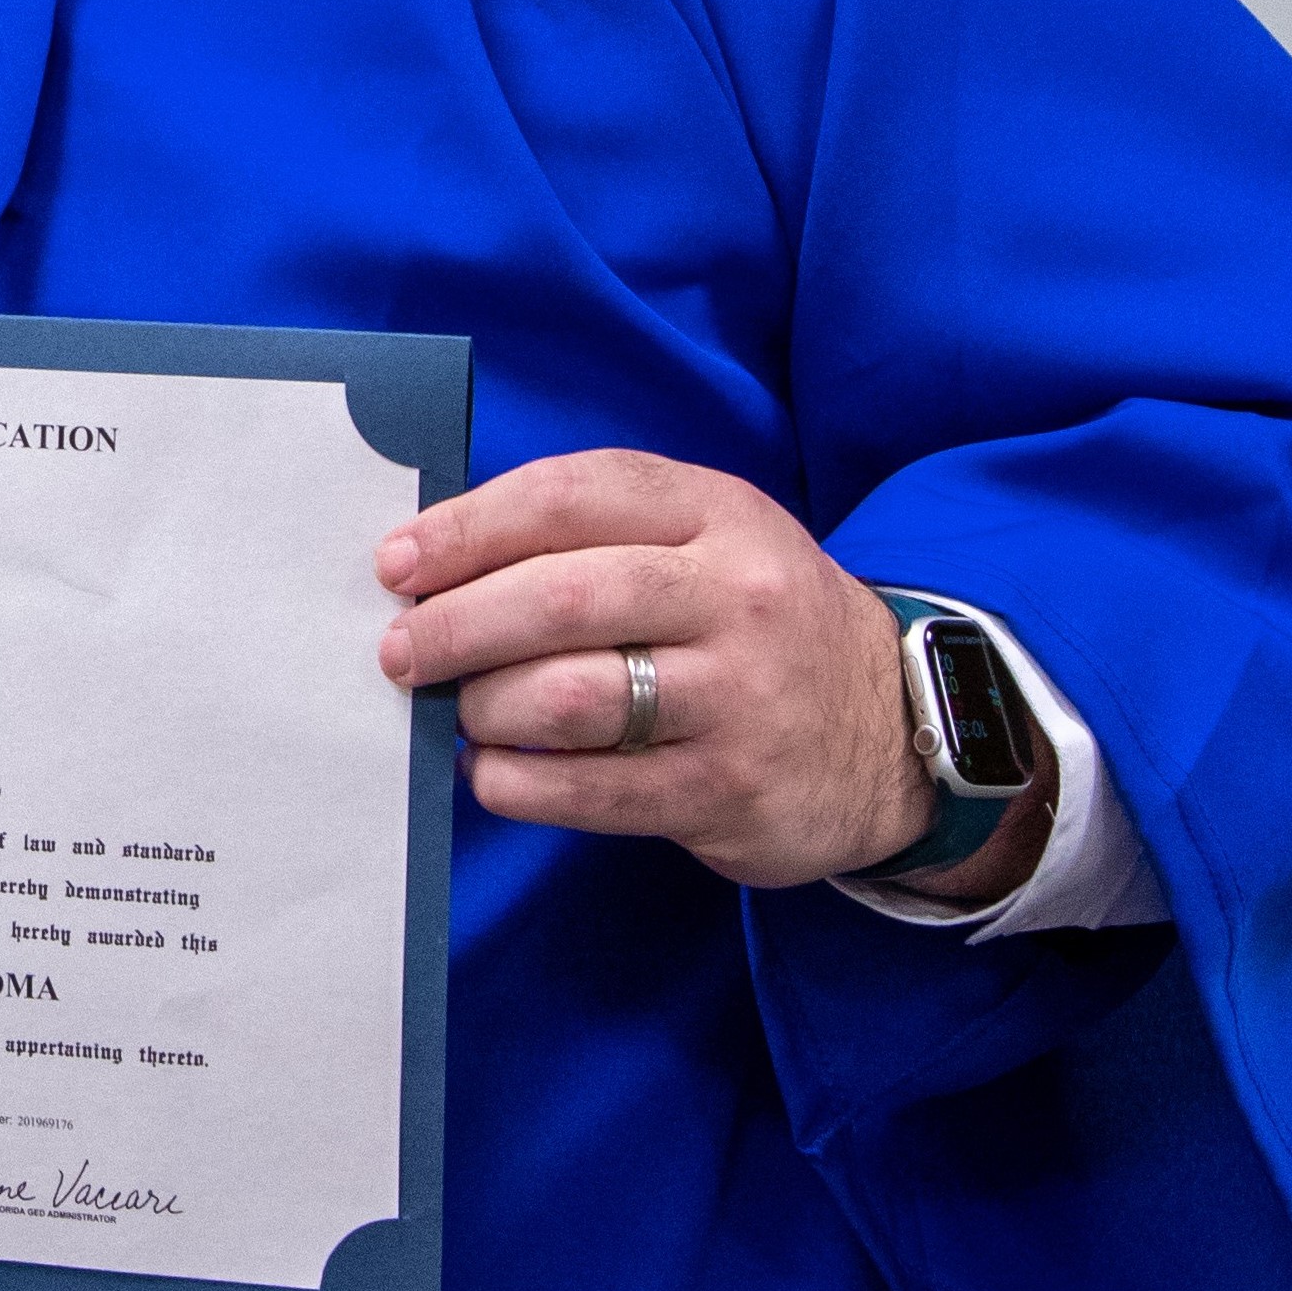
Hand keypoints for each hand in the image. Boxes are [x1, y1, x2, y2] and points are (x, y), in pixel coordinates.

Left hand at [374, 450, 1052, 896]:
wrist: (893, 726)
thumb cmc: (753, 617)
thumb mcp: (704, 536)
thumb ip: (593, 532)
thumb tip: (439, 561)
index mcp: (714, 512)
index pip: (571, 498)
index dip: (469, 528)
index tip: (398, 562)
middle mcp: (734, 596)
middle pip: (563, 598)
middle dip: (458, 624)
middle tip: (401, 649)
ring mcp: (737, 698)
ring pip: (572, 697)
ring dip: (487, 706)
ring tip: (461, 710)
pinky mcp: (730, 791)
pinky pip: (594, 792)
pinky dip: (519, 783)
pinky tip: (492, 772)